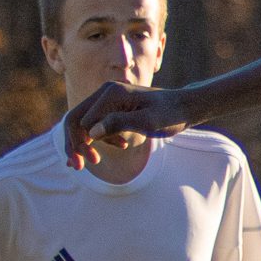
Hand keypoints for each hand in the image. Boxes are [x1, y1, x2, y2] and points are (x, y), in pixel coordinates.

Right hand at [64, 82, 192, 168]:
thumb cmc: (170, 114)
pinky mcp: (115, 108)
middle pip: (76, 120)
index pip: (79, 120)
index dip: (78, 143)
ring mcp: (109, 100)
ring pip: (85, 123)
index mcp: (110, 94)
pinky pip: (99, 124)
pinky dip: (103, 138)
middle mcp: (105, 94)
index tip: (89, 162)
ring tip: (94, 162)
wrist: (186, 107)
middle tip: (78, 167)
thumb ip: (119, 124)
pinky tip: (123, 146)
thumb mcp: (148, 121)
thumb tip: (90, 133)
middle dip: (75, 144)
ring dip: (86, 143)